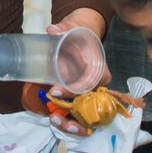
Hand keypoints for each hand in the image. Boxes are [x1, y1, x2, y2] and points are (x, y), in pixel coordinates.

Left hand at [46, 9, 109, 136]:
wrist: (82, 38)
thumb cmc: (80, 36)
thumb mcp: (73, 29)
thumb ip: (63, 28)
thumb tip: (51, 29)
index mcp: (100, 72)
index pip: (88, 86)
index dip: (71, 91)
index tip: (53, 91)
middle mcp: (97, 88)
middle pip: (91, 110)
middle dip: (74, 119)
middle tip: (53, 117)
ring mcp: (89, 95)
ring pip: (85, 118)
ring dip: (71, 124)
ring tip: (52, 121)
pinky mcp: (80, 98)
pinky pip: (78, 115)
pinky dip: (69, 122)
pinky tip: (54, 121)